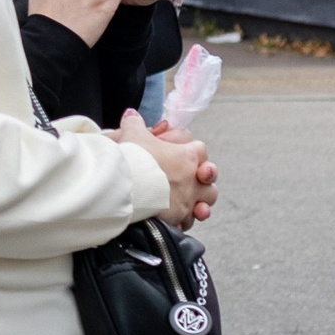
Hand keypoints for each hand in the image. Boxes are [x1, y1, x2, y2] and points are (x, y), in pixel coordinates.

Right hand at [118, 110, 217, 226]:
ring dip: (198, 201)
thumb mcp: (131, 134)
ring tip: (184, 201)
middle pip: (210, 177)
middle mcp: (194, 179)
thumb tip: (132, 114)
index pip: (200, 148)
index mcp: (188, 156)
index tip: (175, 151)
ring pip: (206, 202)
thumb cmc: (132, 158)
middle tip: (185, 177)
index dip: (190, 149)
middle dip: (201, 178)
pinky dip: (183, 219)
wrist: (124, 187)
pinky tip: (173, 217)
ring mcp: (189, 200)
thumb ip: (134, 123)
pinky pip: (189, 221)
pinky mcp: (179, 217)